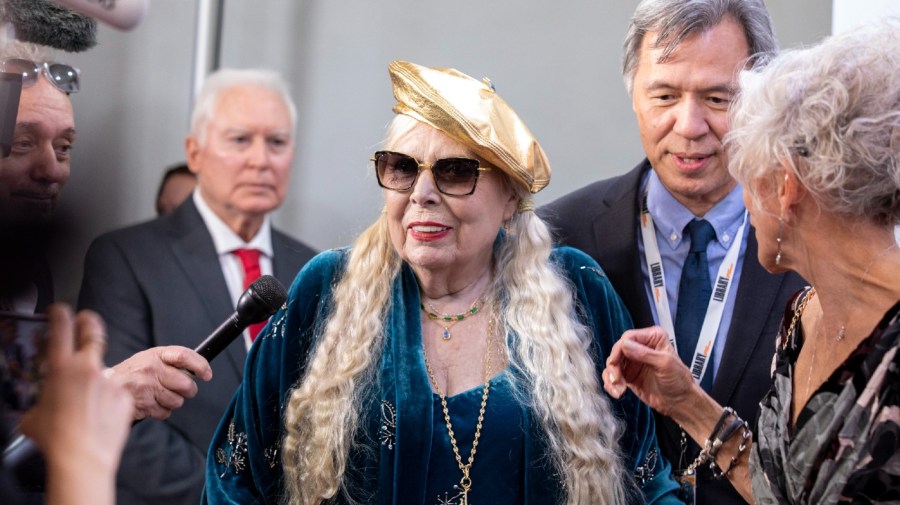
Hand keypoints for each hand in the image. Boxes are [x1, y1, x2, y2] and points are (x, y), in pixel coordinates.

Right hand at [20, 304, 132, 473]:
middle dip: (90, 322)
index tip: (62, 310)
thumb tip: (41, 405)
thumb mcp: (35, 415)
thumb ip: (41, 401)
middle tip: (88, 320)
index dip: (62, 314)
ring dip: (97, 383)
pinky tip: (99, 418)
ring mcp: (110, 381)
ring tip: (87, 408)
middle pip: (94, 333)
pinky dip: (108, 402)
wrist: (83, 457)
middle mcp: (87, 369)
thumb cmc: (56, 439)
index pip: (61, 329)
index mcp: (60, 369)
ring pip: (105, 373)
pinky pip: (116, 394)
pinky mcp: (125, 396)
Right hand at [105, 345, 212, 420]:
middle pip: (187, 384)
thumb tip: (195, 370)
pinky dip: (161, 412)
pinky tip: (150, 405)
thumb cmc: (129, 375)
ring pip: (178, 401)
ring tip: (157, 396)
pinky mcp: (144, 404)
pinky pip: (166, 413)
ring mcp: (148, 387)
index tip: (207, 374)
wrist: (102, 389)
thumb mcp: (147, 359)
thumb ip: (169, 362)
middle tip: (179, 390)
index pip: (184, 355)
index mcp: (155, 355)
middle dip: (187, 391)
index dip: (200, 365)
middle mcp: (152, 368)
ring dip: (172, 402)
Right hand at [602, 326, 696, 417]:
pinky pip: (613, 376)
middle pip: (617, 351)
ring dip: (611, 377)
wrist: (680, 403)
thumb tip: (625, 345)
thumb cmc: (679, 381)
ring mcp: (633, 362)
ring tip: (619, 389)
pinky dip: (611, 384)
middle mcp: (641, 347)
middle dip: (614, 366)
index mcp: (652, 338)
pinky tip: (617, 392)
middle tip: (616, 379)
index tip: (615, 362)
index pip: (628, 338)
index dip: (619, 350)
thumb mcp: (665, 364)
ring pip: (612, 364)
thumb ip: (645, 354)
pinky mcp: (628, 376)